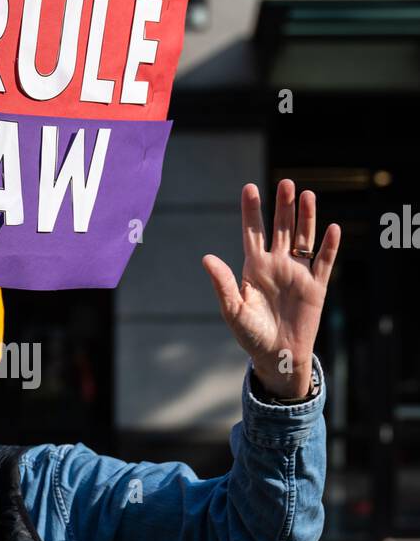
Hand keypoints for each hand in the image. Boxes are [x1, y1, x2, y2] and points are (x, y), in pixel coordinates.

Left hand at [202, 180, 340, 397]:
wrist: (277, 357)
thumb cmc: (251, 335)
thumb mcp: (233, 310)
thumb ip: (223, 284)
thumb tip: (207, 258)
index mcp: (254, 267)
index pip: (253, 232)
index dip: (251, 210)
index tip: (249, 187)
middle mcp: (277, 264)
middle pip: (280, 228)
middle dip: (283, 206)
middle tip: (286, 183)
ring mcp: (297, 273)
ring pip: (303, 238)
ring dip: (305, 218)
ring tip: (307, 194)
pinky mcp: (316, 287)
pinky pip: (324, 262)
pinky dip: (329, 246)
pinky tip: (332, 228)